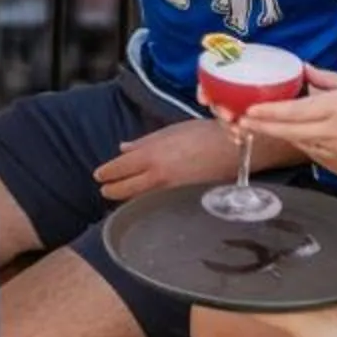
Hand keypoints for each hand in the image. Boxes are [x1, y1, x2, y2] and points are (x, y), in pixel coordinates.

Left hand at [95, 116, 245, 200]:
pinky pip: (157, 205)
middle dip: (111, 191)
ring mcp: (170, 192)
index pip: (118, 169)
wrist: (236, 149)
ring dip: (127, 200)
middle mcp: (157, 176)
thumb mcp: (171, 130)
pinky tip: (144, 204)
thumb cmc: (205, 133)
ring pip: (139, 201)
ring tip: (121, 198)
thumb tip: (123, 148)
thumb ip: (144, 142)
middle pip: (124, 190)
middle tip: (105, 190)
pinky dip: (146, 205)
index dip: (106, 173)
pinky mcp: (182, 202)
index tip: (99, 175)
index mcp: (152, 155)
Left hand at [242, 65, 336, 179]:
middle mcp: (332, 132)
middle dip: (261, 127)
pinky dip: (302, 144)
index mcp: (336, 108)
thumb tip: (304, 71)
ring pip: (298, 143)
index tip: (247, 110)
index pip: (291, 112)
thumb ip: (326, 79)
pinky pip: (314, 153)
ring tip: (260, 126)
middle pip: (287, 131)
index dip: (266, 113)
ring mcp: (336, 152)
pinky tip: (296, 136)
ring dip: (280, 135)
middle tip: (240, 121)